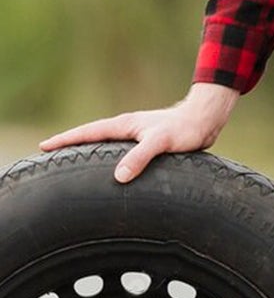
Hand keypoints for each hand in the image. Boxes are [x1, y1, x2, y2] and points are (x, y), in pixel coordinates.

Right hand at [40, 83, 239, 182]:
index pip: (87, 132)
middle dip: (70, 144)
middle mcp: (126, 128)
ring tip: (71, 161)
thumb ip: (140, 157)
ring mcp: (135, 134)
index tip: (43, 146)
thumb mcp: (161, 142)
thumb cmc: (185, 129)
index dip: (65, 140)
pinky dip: (107, 156)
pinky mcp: (146, 142)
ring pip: (104, 143)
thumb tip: (118, 177)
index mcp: (124, 125)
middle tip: (48, 153)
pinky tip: (108, 167)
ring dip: (88, 150)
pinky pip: (118, 150)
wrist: (206, 120)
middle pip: (91, 136)